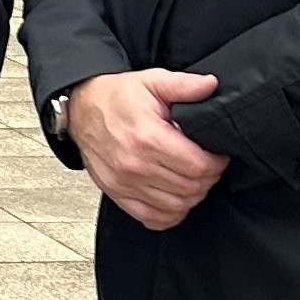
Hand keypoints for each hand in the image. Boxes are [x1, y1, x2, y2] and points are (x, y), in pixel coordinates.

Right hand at [65, 67, 228, 231]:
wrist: (81, 108)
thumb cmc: (116, 97)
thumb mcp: (151, 81)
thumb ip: (184, 84)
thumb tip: (210, 84)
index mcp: (148, 137)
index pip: (198, 166)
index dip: (217, 164)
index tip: (217, 156)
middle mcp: (135, 164)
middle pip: (190, 188)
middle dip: (208, 179)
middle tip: (208, 166)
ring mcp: (125, 183)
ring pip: (176, 206)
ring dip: (192, 196)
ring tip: (193, 179)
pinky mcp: (117, 193)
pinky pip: (152, 218)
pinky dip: (170, 214)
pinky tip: (174, 198)